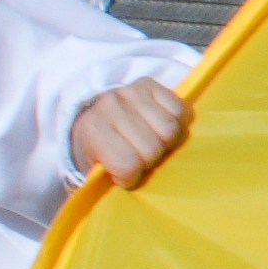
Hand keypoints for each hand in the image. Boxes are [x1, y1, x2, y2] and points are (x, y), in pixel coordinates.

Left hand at [72, 77, 191, 186]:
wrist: (88, 114)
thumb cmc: (95, 149)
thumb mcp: (93, 168)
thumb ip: (110, 178)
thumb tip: (134, 184)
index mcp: (93, 131)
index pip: (128, 166)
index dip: (130, 177)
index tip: (123, 175)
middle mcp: (110, 106)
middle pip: (152, 149)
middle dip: (149, 160)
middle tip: (138, 157)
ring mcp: (130, 92)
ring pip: (169, 130)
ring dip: (164, 142)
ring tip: (151, 140)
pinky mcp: (149, 84)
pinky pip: (179, 110)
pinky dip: (176, 122)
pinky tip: (159, 126)